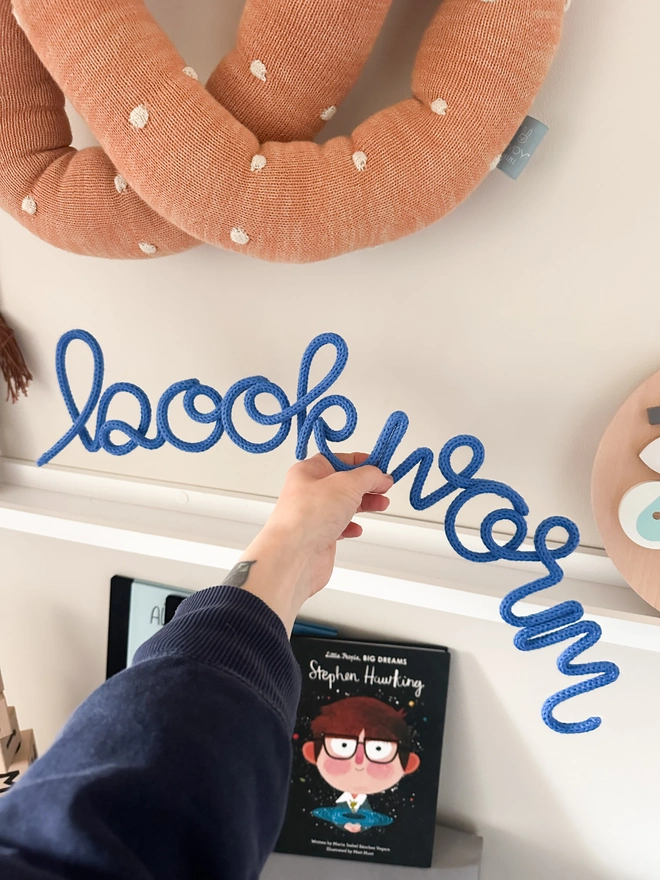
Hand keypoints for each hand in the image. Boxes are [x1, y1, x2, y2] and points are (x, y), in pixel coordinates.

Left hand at [229, 453, 392, 632]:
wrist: (293, 556)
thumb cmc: (308, 517)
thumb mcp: (346, 484)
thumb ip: (367, 476)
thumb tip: (379, 475)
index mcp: (308, 472)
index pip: (339, 460)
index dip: (362, 462)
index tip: (381, 466)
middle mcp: (308, 492)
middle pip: (344, 483)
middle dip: (367, 485)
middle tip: (385, 487)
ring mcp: (313, 516)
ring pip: (343, 505)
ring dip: (363, 504)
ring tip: (381, 505)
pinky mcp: (319, 537)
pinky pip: (338, 527)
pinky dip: (350, 526)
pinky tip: (357, 528)